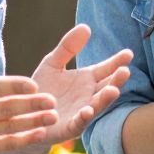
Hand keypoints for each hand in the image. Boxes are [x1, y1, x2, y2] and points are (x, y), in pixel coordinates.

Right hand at [0, 24, 60, 153]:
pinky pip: (4, 145)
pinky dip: (23, 140)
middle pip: (5, 109)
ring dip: (32, 122)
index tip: (33, 84)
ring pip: (9, 127)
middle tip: (52, 99)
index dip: (13, 86)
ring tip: (54, 116)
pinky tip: (41, 133)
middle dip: (30, 104)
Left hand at [18, 24, 131, 148]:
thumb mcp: (52, 64)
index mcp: (87, 80)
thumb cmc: (42, 89)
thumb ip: (68, 47)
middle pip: (106, 87)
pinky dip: (84, 117)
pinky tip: (87, 110)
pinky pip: (79, 123)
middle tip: (126, 71)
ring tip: (114, 90)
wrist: (25, 115)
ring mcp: (81, 112)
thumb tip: (86, 26)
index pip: (106, 69)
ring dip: (106, 99)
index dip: (117, 62)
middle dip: (117, 80)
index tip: (128, 53)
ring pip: (98, 105)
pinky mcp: (69, 127)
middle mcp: (88, 96)